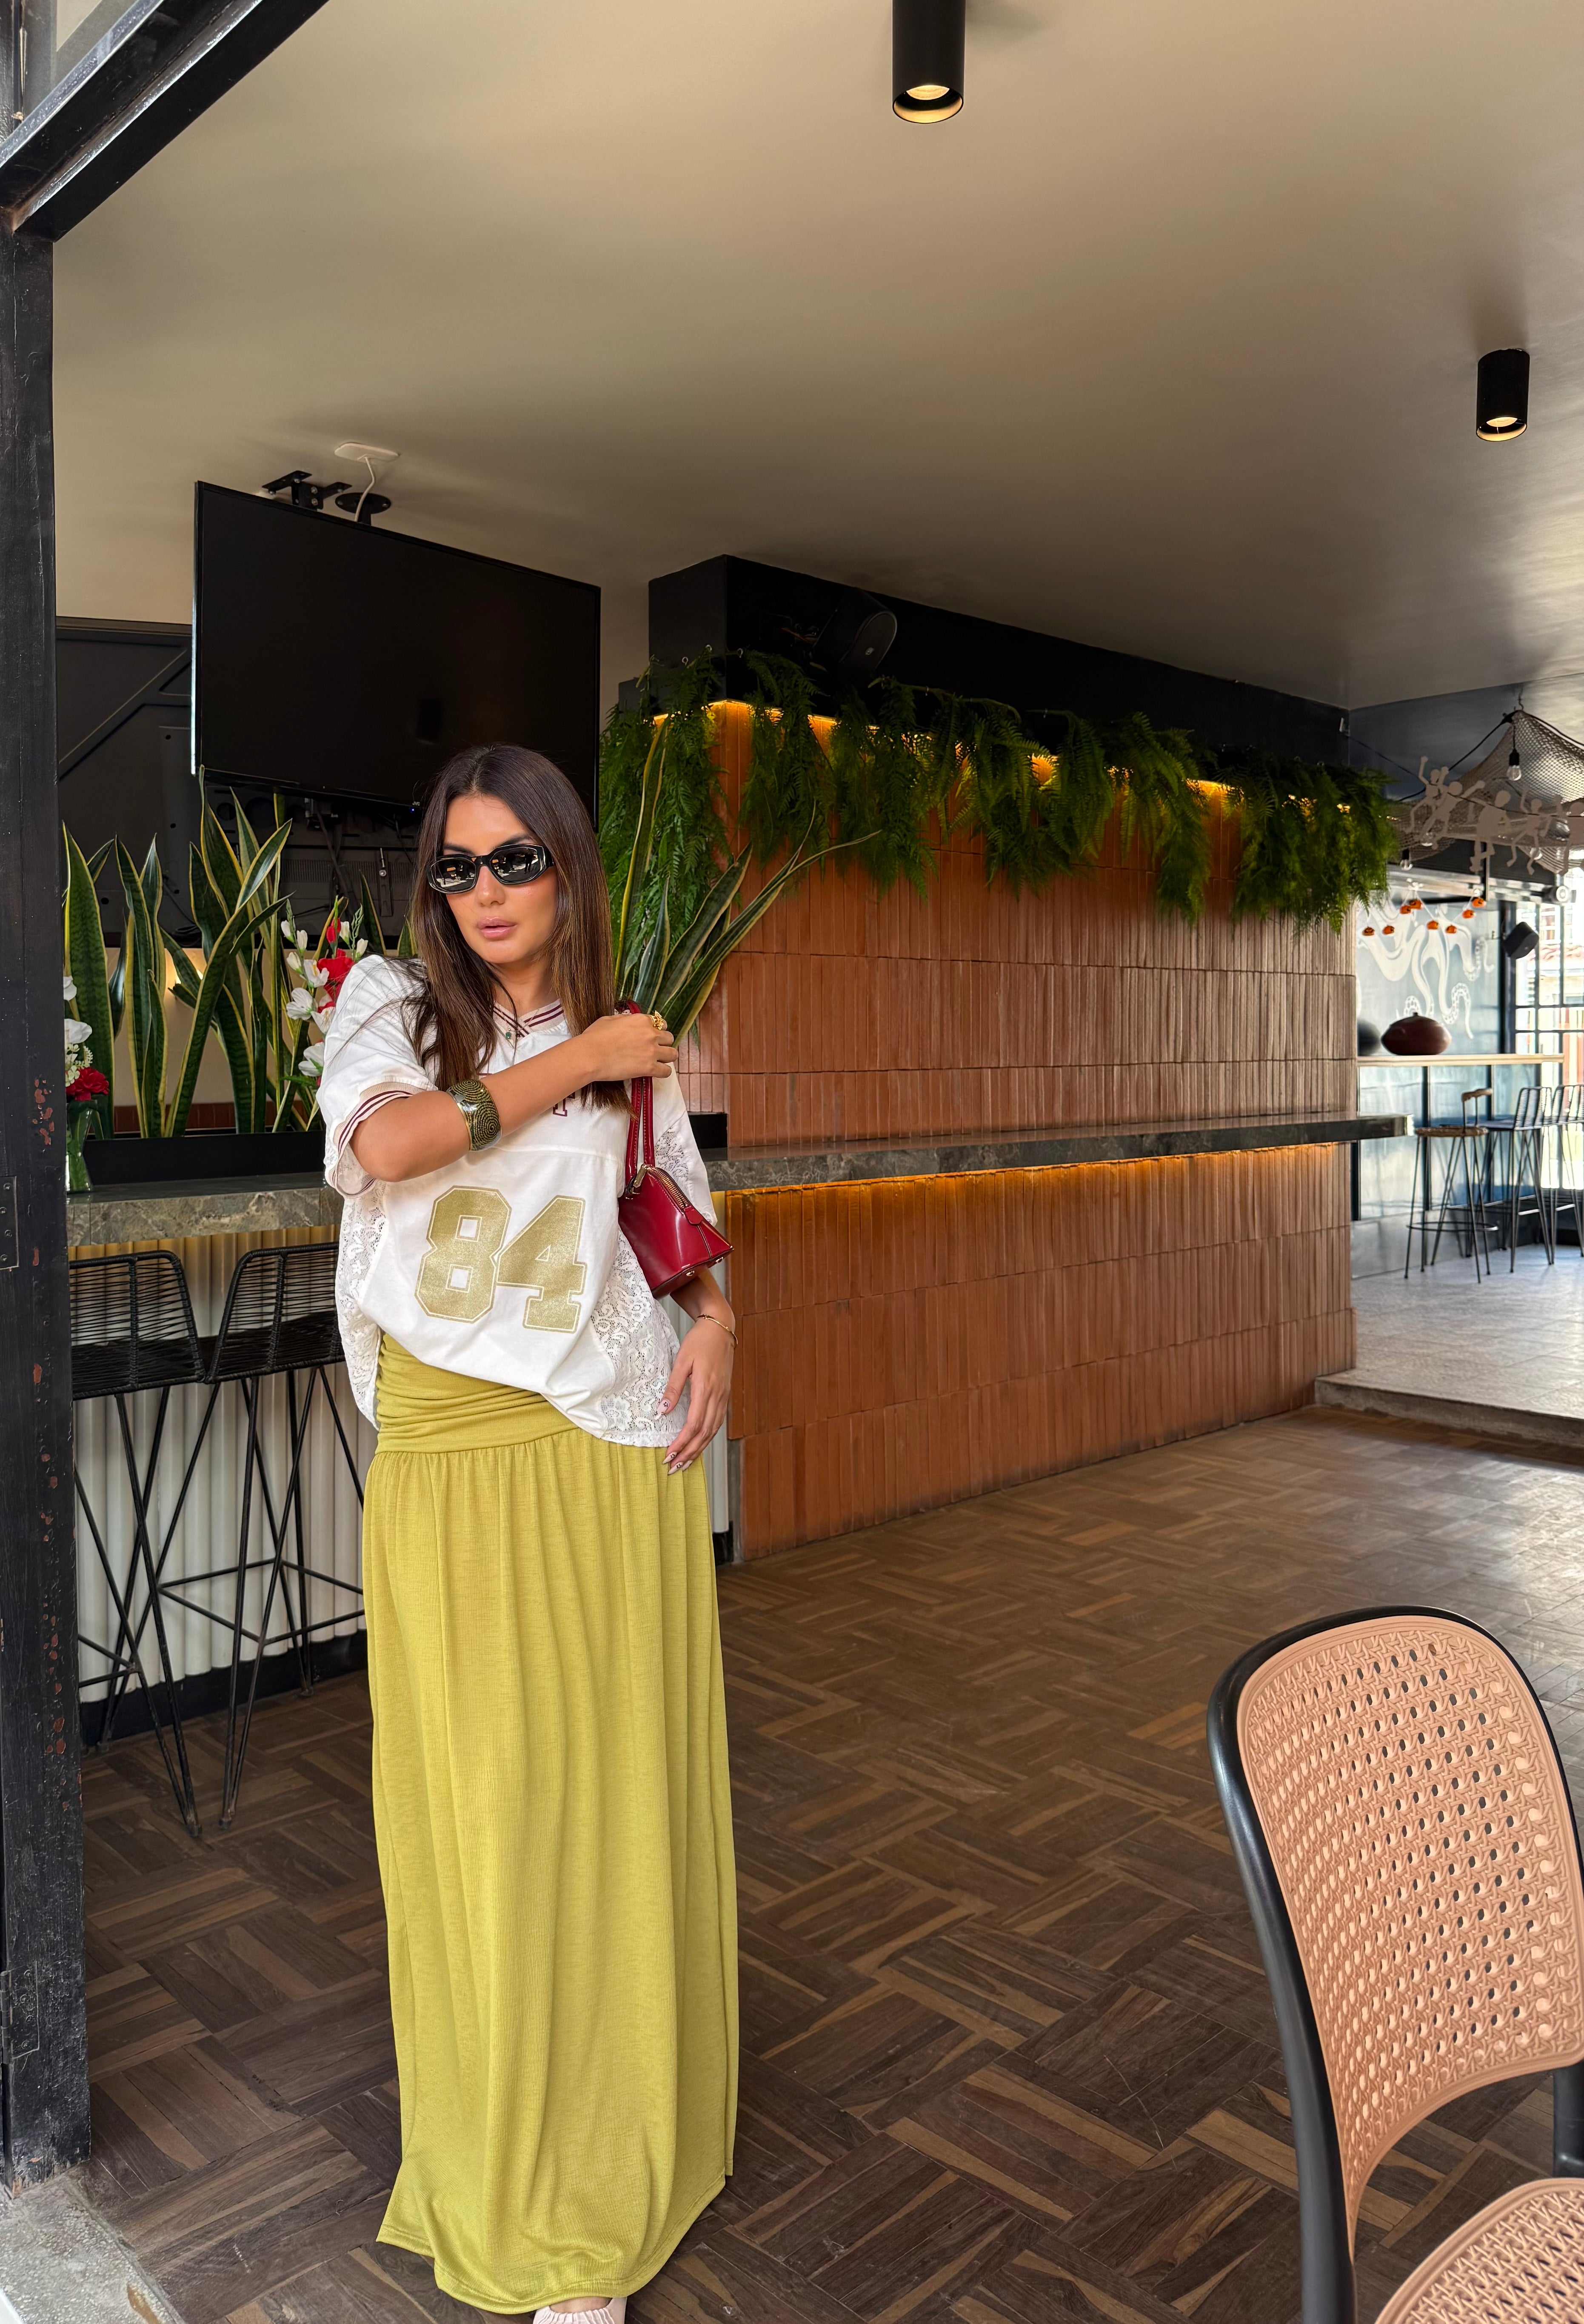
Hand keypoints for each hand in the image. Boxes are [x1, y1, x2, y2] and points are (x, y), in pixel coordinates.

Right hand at [577, 1010, 676, 1081]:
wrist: (590, 1055)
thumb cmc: (594, 1037)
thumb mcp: (609, 1020)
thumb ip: (624, 1020)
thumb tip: (628, 1021)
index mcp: (641, 1020)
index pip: (660, 1023)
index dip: (657, 1031)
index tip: (652, 1037)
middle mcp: (650, 1034)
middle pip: (669, 1038)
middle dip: (663, 1043)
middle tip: (655, 1049)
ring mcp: (651, 1051)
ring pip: (672, 1054)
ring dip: (667, 1057)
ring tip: (659, 1061)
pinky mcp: (649, 1068)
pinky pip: (667, 1071)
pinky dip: (664, 1072)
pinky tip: (657, 1072)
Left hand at [660, 1313, 732, 1472]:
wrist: (720, 1328)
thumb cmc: (699, 1342)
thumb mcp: (681, 1362)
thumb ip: (672, 1388)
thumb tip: (662, 1412)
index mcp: (705, 1388)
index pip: (693, 1425)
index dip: (682, 1443)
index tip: (668, 1455)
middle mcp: (717, 1396)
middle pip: (704, 1434)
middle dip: (689, 1453)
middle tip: (674, 1468)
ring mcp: (723, 1397)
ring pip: (713, 1431)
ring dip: (699, 1449)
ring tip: (685, 1463)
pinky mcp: (724, 1396)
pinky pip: (717, 1423)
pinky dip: (707, 1438)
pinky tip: (699, 1444)